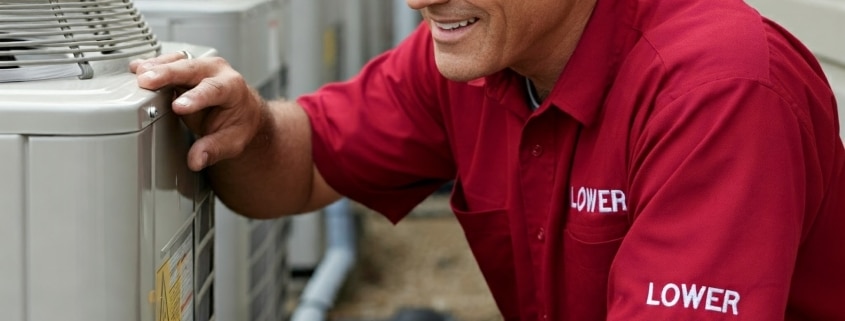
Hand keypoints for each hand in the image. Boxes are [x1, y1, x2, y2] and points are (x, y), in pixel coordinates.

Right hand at [130, 52, 265, 170]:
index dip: (195, 97)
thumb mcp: (232, 141)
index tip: (178, 107)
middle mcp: (216, 72)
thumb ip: (213, 149)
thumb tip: (196, 160)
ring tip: (138, 74)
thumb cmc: (237, 124)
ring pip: (177, 62)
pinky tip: (137, 68)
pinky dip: (152, 65)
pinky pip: (168, 62)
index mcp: (232, 87)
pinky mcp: (185, 68)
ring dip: (157, 67)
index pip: (213, 90)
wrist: (241, 110)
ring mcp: (200, 67)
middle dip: (168, 74)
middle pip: (190, 69)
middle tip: (146, 82)